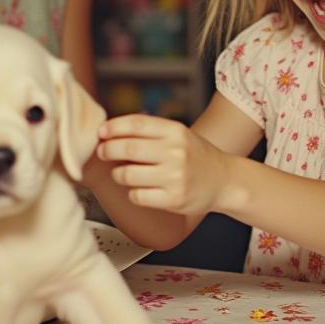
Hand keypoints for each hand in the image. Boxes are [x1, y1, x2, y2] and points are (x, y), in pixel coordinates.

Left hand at [96, 114, 229, 216]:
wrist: (224, 180)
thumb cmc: (195, 156)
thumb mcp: (179, 134)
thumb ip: (150, 130)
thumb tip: (110, 130)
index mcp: (176, 131)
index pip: (136, 124)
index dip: (113, 127)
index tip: (101, 132)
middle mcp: (176, 152)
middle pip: (128, 148)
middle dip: (107, 150)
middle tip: (102, 152)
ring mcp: (175, 177)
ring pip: (128, 174)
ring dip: (117, 174)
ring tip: (120, 172)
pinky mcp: (173, 199)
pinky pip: (137, 196)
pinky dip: (132, 192)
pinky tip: (138, 189)